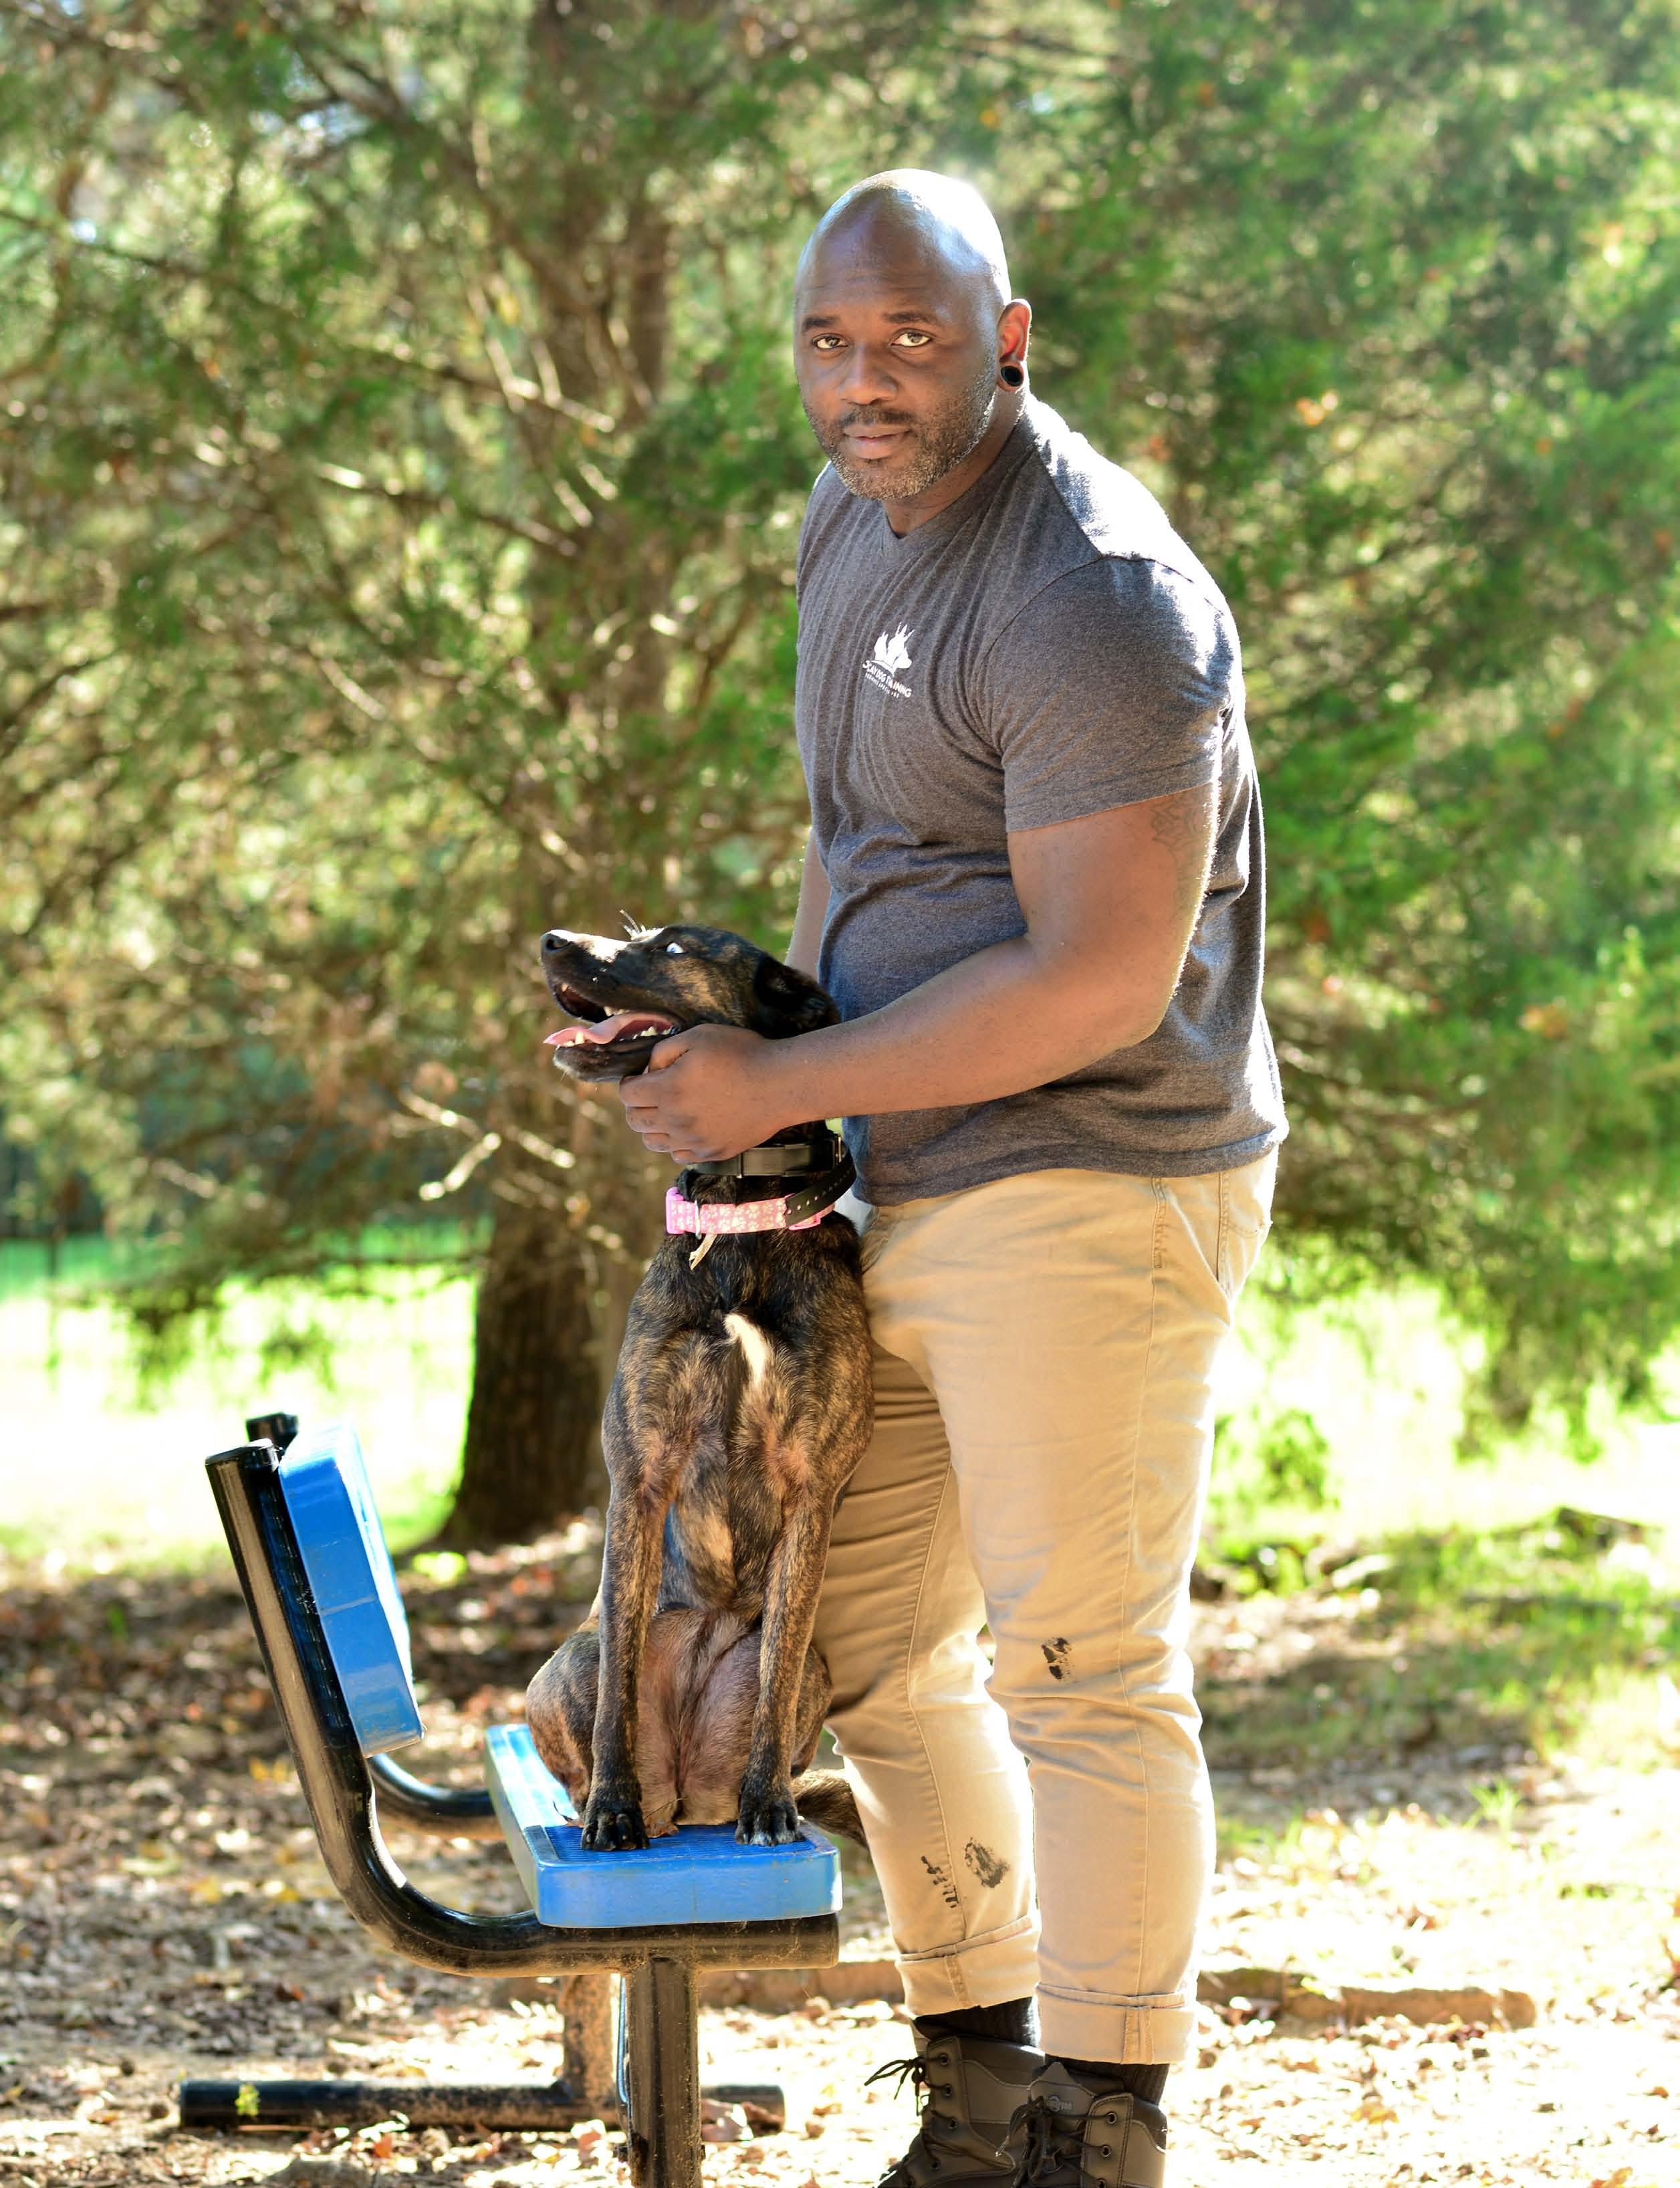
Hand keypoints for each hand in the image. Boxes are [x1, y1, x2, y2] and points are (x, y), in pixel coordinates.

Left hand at [616, 1024, 788, 1161]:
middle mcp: (675, 1120)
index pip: (627, 1095)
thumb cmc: (741, 1055)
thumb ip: (663, 1051)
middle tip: (653, 1093)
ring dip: (654, 1126)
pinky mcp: (712, 1153)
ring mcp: (694, 1141)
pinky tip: (688, 1126)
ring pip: (653, 1143)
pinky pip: (678, 1155)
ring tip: (669, 1111)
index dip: (630, 1082)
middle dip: (637, 1105)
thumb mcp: (698, 1036)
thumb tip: (648, 1070)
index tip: (641, 1077)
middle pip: (635, 1121)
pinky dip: (675, 1143)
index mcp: (668, 1090)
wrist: (781, 1085)